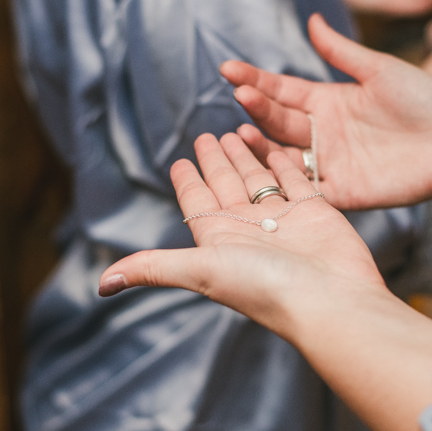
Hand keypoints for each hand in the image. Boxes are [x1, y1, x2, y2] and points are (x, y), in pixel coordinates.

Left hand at [99, 133, 388, 339]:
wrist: (329, 299)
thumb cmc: (265, 286)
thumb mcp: (201, 269)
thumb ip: (154, 268)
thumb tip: (101, 285)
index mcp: (220, 239)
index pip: (197, 203)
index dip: (187, 182)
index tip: (178, 161)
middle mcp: (249, 228)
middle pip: (225, 185)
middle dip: (214, 161)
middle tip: (204, 136)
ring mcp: (283, 219)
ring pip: (258, 179)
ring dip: (244, 156)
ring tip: (232, 131)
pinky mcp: (314, 210)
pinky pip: (295, 179)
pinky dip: (283, 162)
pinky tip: (273, 147)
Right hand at [220, 13, 431, 211]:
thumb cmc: (426, 100)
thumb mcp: (378, 69)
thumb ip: (341, 51)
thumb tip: (311, 20)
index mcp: (329, 102)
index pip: (283, 91)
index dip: (256, 80)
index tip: (228, 69)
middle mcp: (323, 133)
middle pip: (279, 121)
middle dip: (258, 108)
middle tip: (241, 94)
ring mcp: (330, 163)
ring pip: (284, 156)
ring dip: (262, 146)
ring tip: (243, 132)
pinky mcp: (342, 192)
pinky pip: (306, 189)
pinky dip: (284, 183)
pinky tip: (264, 172)